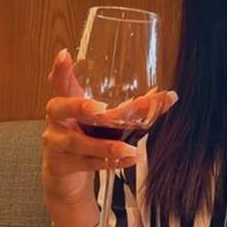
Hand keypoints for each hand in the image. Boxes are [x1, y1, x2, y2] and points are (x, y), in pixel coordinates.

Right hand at [42, 48, 177, 211]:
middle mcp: (56, 119)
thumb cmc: (87, 135)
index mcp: (67, 100)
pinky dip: (109, 162)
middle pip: (60, 108)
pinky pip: (86, 164)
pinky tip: (128, 160)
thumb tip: (170, 96)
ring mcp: (55, 143)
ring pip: (78, 142)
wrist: (66, 173)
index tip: (66, 54)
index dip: (61, 69)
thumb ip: (132, 107)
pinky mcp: (61, 165)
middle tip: (102, 109)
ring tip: (132, 148)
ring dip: (106, 145)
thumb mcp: (105, 119)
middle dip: (81, 106)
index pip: (60, 82)